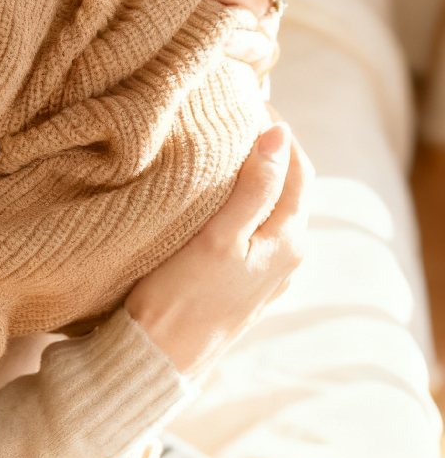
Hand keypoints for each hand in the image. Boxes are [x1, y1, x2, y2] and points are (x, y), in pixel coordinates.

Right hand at [124, 119, 313, 375]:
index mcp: (288, 240)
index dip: (277, 130)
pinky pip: (256, 227)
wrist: (160, 356)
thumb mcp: (218, 237)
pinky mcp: (245, 280)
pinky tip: (219, 195)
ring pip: (273, 207)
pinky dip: (246, 201)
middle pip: (290, 186)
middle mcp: (288, 255)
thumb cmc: (183, 296)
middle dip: (270, 149)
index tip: (248, 100)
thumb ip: (253, 188)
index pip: (297, 168)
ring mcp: (268, 270)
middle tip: (236, 116)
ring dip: (257, 174)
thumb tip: (278, 135)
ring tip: (225, 146)